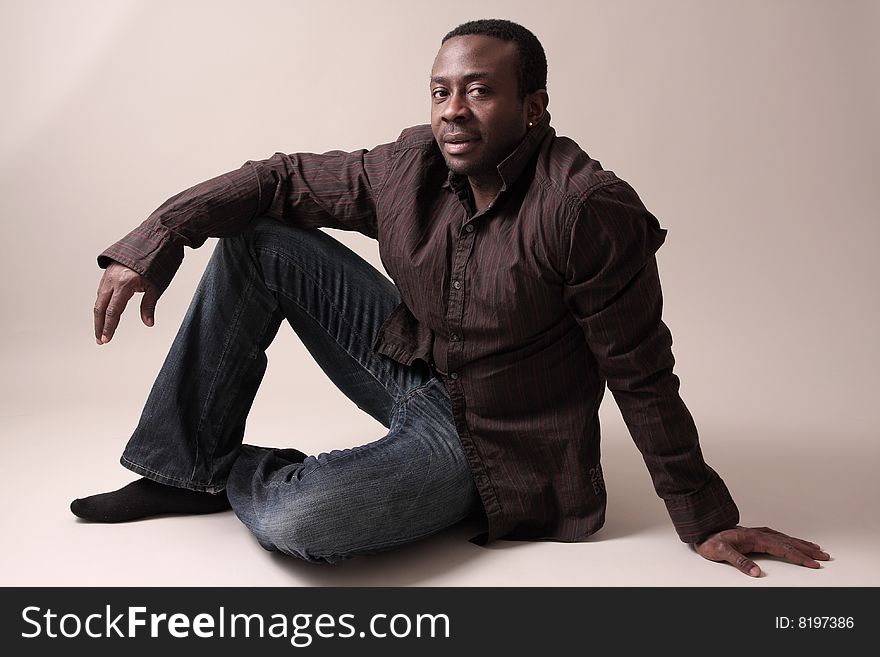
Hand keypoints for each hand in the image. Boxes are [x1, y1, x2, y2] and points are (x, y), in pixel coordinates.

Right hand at [94, 262, 158, 343]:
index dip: (109, 327)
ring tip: (102, 330)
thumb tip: (148, 323)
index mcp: (124, 284)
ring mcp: (108, 274)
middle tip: (100, 340)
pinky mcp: (108, 271)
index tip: (106, 339)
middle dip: (99, 325)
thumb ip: (148, 306)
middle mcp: (112, 279)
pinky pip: (102, 290)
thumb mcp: (156, 287)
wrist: (154, 240)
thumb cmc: (158, 263)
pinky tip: (104, 312)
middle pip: (100, 307)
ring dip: (99, 315)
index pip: (113, 311)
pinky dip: (102, 303)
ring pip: (99, 299)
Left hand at [694, 525, 829, 576]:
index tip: (814, 564)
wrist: (701, 529)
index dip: (799, 557)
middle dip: (808, 550)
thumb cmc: (710, 541)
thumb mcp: (721, 553)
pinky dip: (790, 539)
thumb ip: (739, 562)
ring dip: (802, 544)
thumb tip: (757, 573)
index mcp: (755, 538)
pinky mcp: (754, 534)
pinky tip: (793, 541)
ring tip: (817, 548)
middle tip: (825, 557)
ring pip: (785, 538)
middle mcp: (758, 534)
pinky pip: (778, 536)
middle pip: (789, 542)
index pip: (783, 549)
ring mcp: (757, 533)